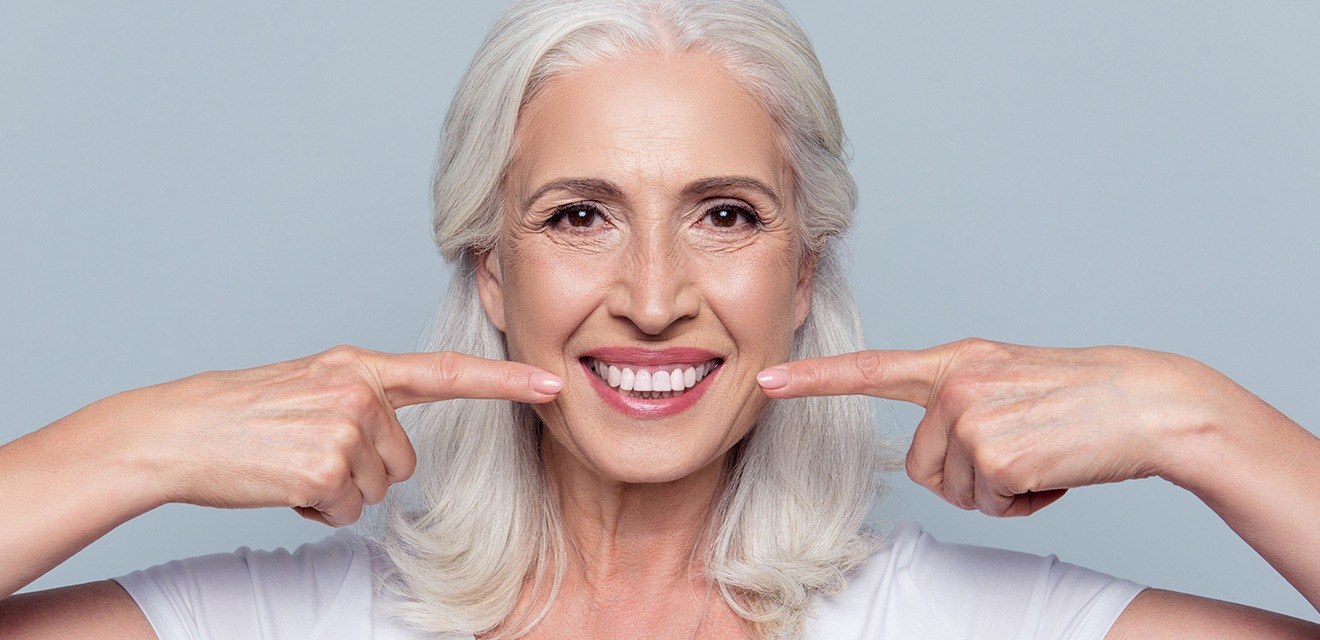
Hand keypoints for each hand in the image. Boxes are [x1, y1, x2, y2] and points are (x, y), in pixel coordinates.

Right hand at [114, 345, 561, 525]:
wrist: (179, 431)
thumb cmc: (244, 414)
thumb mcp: (312, 385)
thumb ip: (364, 397)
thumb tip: (398, 441)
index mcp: (359, 366)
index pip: (447, 372)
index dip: (504, 382)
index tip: (551, 384)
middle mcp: (360, 390)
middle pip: (405, 459)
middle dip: (363, 470)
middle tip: (308, 452)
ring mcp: (345, 428)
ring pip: (378, 488)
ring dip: (339, 491)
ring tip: (292, 464)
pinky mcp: (327, 467)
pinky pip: (348, 511)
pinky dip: (318, 510)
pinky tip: (284, 484)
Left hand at [757, 338, 1231, 516]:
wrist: (1149, 403)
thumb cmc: (1083, 400)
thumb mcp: (1011, 382)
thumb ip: (961, 401)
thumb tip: (932, 451)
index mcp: (957, 361)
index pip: (872, 369)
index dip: (815, 380)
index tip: (766, 382)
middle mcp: (956, 381)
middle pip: (921, 466)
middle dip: (968, 478)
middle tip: (1021, 453)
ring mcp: (971, 415)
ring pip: (954, 490)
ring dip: (998, 490)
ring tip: (1041, 455)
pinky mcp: (993, 451)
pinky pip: (989, 503)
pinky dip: (1023, 502)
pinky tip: (1052, 470)